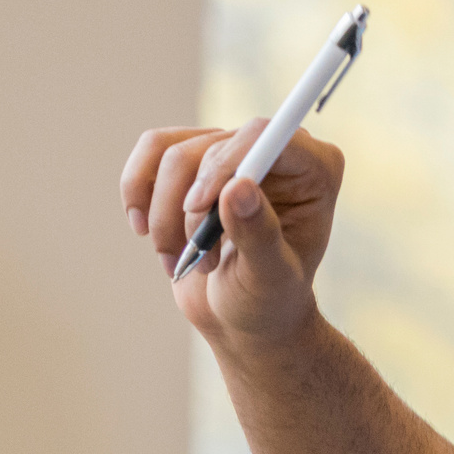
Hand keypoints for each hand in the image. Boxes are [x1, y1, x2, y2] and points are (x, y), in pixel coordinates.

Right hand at [117, 118, 345, 350]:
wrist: (243, 316)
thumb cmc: (268, 300)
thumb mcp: (269, 278)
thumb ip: (259, 235)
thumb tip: (238, 187)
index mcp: (316, 169)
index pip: (262, 137)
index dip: (222, 166)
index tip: (196, 209)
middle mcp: (278, 151)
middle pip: (210, 149)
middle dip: (191, 212)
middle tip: (202, 263)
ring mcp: (234, 151)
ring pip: (171, 155)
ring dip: (164, 216)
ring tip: (181, 259)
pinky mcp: (196, 161)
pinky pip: (152, 151)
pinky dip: (137, 192)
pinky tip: (143, 228)